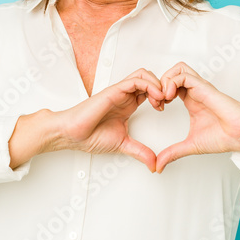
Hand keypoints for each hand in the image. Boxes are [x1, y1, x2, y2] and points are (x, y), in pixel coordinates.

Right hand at [51, 68, 166, 171]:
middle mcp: (125, 96)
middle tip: (168, 102)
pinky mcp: (114, 90)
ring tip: (163, 99)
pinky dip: (149, 85)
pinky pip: (136, 80)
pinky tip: (155, 97)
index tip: (165, 109)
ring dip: (158, 84)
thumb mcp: (123, 145)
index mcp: (128, 105)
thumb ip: (140, 152)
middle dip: (163, 88)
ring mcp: (119, 92)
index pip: (150, 91)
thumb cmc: (89, 136)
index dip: (162, 97)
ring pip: (144, 75)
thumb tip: (154, 164)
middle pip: (150, 79)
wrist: (72, 134)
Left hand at [154, 62, 239, 173]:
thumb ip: (173, 153)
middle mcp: (195, 91)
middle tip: (157, 102)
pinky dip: (172, 82)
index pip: (170, 85)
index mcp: (191, 100)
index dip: (158, 93)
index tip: (157, 108)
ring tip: (164, 98)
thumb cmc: (224, 137)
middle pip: (173, 72)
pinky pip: (184, 75)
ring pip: (178, 69)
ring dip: (165, 80)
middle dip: (159, 84)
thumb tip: (159, 166)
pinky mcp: (205, 88)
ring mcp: (200, 88)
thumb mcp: (190, 146)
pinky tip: (170, 98)